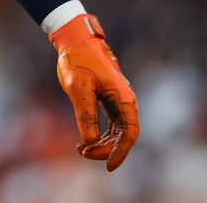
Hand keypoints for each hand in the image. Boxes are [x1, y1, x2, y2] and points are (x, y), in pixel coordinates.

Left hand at [51, 13, 139, 170]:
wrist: (76, 40)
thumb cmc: (78, 60)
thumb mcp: (78, 87)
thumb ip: (86, 114)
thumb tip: (90, 141)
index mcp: (122, 98)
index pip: (130, 133)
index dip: (121, 152)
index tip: (108, 166)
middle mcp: (125, 101)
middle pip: (124, 136)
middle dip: (106, 149)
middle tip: (83, 152)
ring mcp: (118, 102)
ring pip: (117, 133)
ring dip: (102, 144)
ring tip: (81, 150)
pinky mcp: (109, 101)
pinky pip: (111, 125)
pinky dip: (100, 136)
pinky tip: (86, 142)